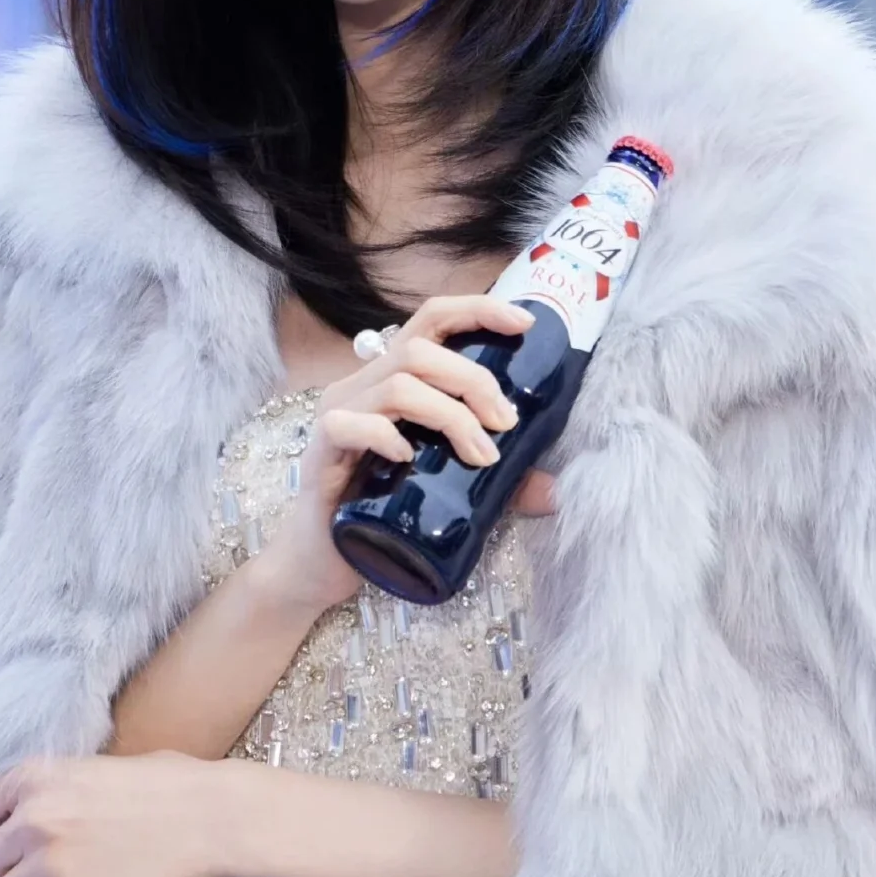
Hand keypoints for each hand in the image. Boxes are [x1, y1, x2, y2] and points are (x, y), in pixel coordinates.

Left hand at [0, 751, 226, 876]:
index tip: (6, 845)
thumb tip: (38, 811)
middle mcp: (31, 820)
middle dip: (13, 869)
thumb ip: (59, 789)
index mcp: (35, 777)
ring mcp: (48, 865)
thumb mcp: (101, 768)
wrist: (214, 819)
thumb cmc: (173, 786)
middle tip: (48, 873)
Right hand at [260, 289, 556, 614]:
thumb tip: (554, 491)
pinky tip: (409, 459)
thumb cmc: (385, 517)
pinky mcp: (321, 451)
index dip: (477, 311)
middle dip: (474, 380)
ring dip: (450, 415)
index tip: (525, 324)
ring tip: (479, 455)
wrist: (323, 564)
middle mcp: (361, 386)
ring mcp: (338, 415)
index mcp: (391, 380)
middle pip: (420, 349)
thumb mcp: (453, 491)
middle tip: (505, 424)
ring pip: (397, 384)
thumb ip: (500, 484)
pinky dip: (386, 436)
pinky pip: (350, 424)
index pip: (430, 321)